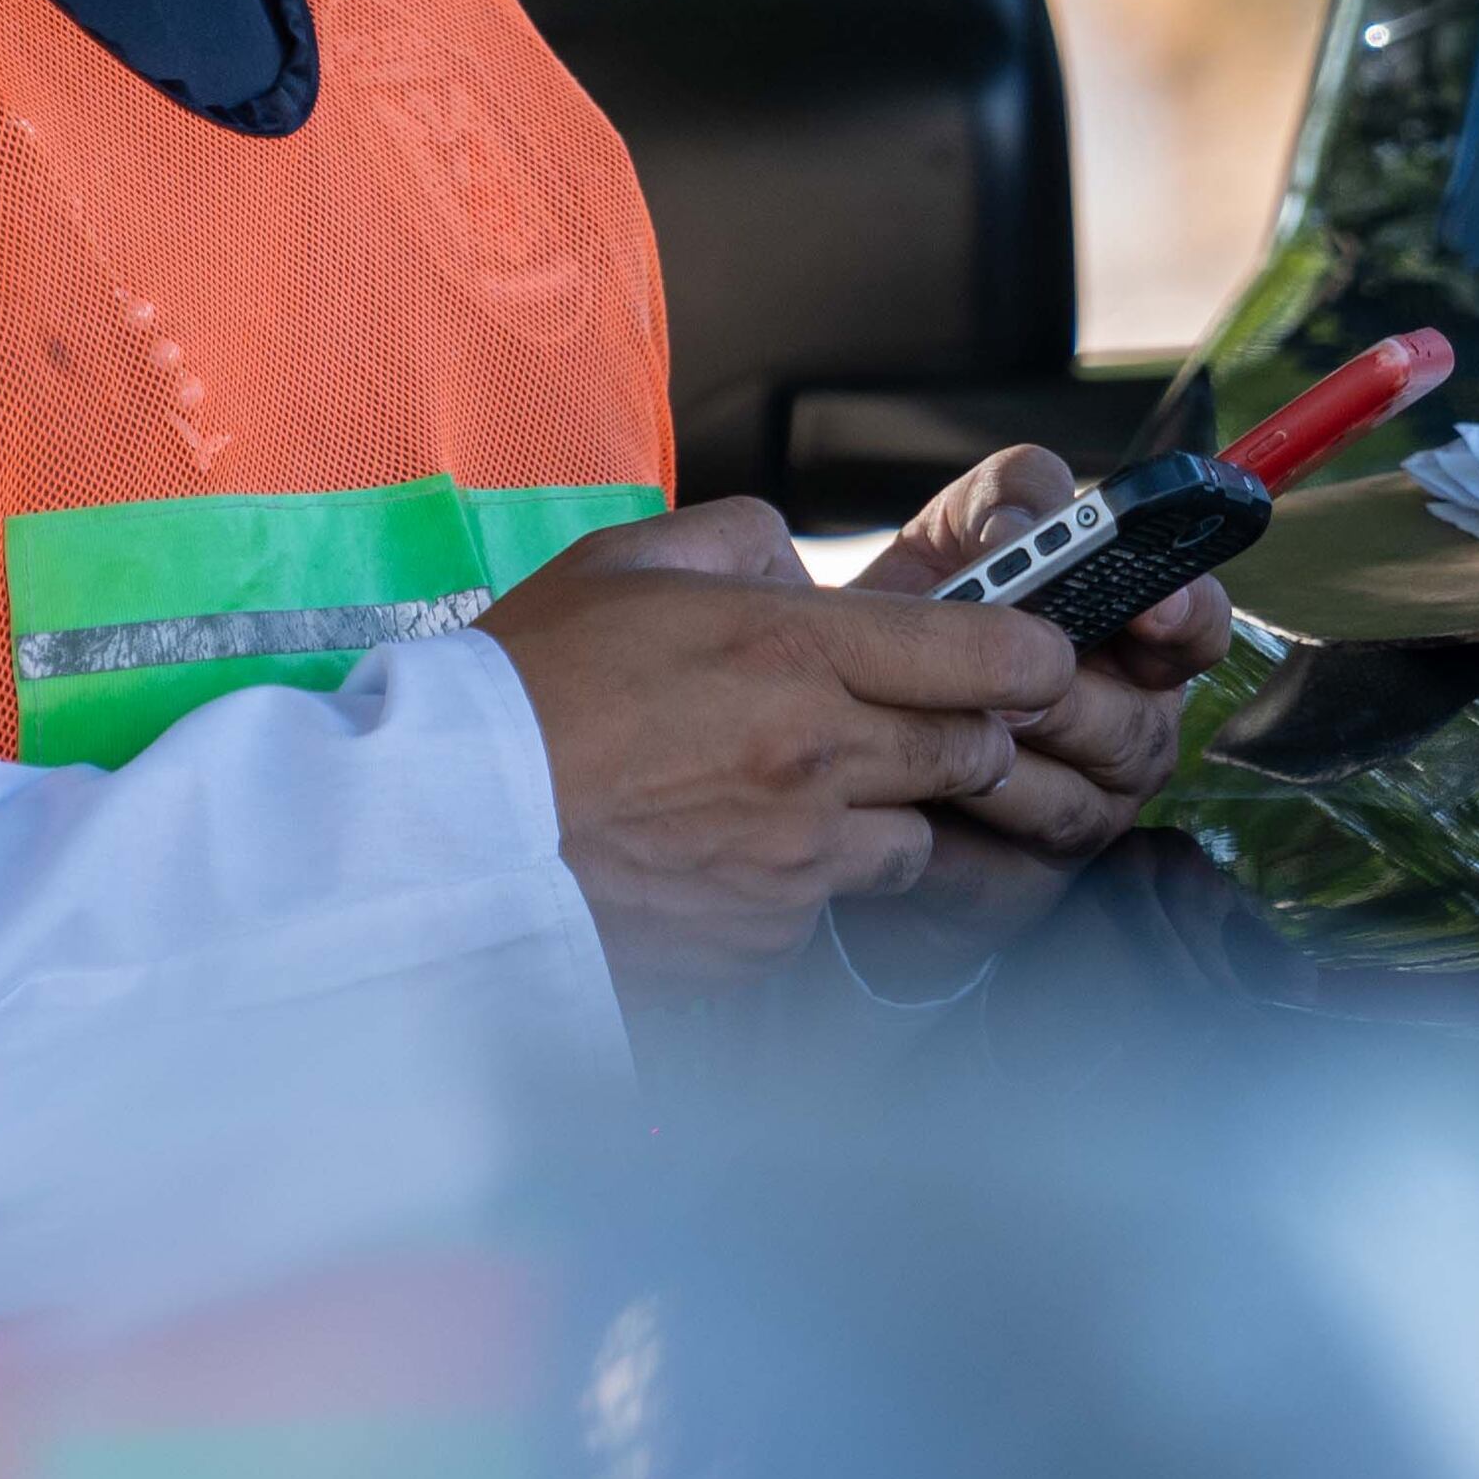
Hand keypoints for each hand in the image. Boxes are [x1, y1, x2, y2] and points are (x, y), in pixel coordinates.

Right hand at [480, 498, 1078, 996]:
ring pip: (912, 841)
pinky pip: (824, 909)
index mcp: (789, 651)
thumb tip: (800, 565)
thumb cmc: (523, 687)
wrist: (445, 831)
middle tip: (912, 722)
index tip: (1033, 656)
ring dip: (884, 817)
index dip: (1033, 656)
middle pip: (975, 754)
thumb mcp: (623, 561)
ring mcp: (795, 860)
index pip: (988, 655)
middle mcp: (814, 759)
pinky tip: (725, 854)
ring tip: (794, 795)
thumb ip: (738, 540)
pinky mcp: (762, 937)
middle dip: (965, 735)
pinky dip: (800, 884)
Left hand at [835, 448, 1241, 988]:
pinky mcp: (1020, 885)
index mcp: (1124, 640)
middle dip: (1071, 697)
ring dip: (1010, 763)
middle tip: (1012, 686)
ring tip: (947, 732)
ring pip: (1077, 798)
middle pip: (1136, 719)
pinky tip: (916, 801)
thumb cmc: (906, 638)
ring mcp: (1083, 811)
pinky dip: (960, 830)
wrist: (829, 748)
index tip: (1153, 606)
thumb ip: (998, 510)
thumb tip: (1018, 529)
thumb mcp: (948, 546)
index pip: (1195, 625)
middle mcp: (1123, 728)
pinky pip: (1006, 865)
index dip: (1185, 615)